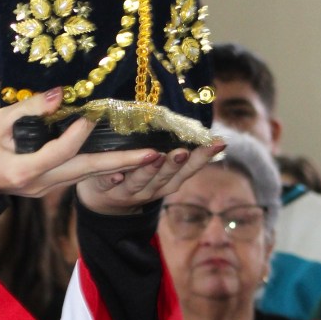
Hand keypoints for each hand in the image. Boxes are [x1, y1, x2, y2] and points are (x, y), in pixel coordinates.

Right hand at [0, 89, 224, 213]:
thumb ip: (30, 109)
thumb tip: (61, 94)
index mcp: (23, 171)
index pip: (62, 150)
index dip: (79, 131)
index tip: (93, 113)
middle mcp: (39, 186)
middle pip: (87, 172)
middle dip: (123, 163)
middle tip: (154, 155)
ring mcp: (43, 190)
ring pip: (86, 176)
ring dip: (118, 166)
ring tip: (149, 157)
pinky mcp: (45, 186)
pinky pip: (76, 176)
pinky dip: (99, 168)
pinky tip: (121, 161)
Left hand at [75, 139, 226, 215]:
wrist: (103, 199)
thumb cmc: (136, 173)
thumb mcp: (157, 162)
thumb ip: (169, 145)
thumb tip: (187, 120)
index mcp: (167, 182)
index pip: (189, 169)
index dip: (203, 157)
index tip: (217, 143)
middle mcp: (151, 190)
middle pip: (166, 178)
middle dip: (175, 164)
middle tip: (183, 151)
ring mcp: (129, 192)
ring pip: (140, 182)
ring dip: (148, 170)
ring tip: (156, 156)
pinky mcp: (105, 190)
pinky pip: (108, 184)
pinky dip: (113, 180)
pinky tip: (117, 174)